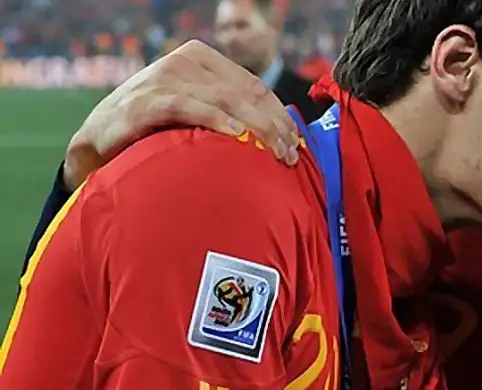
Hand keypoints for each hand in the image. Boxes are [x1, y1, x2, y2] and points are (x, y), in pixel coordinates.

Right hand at [65, 40, 300, 188]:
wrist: (98, 142)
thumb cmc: (154, 130)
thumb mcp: (195, 111)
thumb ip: (227, 110)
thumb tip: (278, 131)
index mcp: (200, 58)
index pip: (254, 86)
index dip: (280, 114)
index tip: (298, 142)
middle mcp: (183, 61)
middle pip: (245, 93)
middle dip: (274, 125)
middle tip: (292, 154)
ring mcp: (164, 79)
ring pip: (225, 99)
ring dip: (256, 127)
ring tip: (275, 152)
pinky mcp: (147, 102)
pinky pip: (189, 108)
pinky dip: (216, 120)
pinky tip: (237, 134)